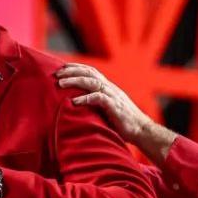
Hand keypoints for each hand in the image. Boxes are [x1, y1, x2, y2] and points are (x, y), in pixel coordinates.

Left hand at [56, 62, 178, 163]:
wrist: (141, 131)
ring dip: (74, 81)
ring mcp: (113, 96)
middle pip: (89, 72)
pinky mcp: (114, 106)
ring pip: (91, 82)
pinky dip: (85, 98)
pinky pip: (98, 98)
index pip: (91, 71)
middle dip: (71, 71)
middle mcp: (110, 88)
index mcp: (108, 87)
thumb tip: (77, 105)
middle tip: (56, 73)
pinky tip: (74, 102)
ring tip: (60, 84)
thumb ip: (96, 104)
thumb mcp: (108, 109)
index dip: (76, 67)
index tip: (62, 67)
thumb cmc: (123, 123)